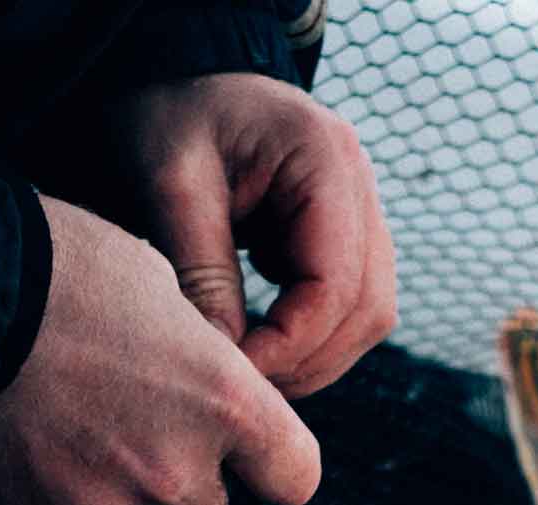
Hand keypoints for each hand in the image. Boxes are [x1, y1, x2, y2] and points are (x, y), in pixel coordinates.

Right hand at [0, 194, 320, 504]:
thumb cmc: (62, 269)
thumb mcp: (161, 287)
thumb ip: (204, 358)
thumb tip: (213, 385)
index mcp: (224, 407)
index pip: (295, 477)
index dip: (276, 464)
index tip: (258, 454)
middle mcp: (177, 472)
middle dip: (182, 473)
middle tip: (135, 415)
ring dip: (119, 482)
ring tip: (73, 413)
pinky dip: (57, 486)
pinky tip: (32, 429)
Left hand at [119, 73, 396, 400]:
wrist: (175, 83)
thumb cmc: (168, 121)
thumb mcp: (170, 187)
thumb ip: (203, 273)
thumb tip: (230, 368)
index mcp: (325, 157)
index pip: (335, 284)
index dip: (291, 345)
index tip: (235, 374)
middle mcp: (360, 183)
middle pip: (368, 309)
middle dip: (308, 361)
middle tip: (245, 388)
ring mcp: (362, 210)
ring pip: (369, 316)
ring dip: (316, 358)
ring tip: (254, 375)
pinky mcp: (348, 235)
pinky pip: (352, 307)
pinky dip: (313, 338)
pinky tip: (264, 343)